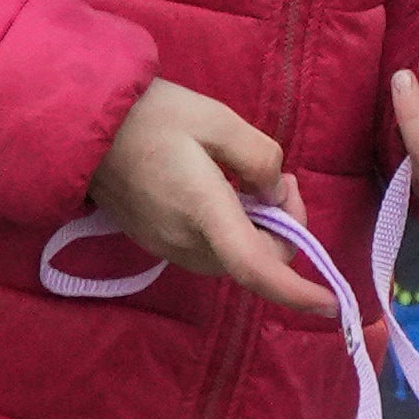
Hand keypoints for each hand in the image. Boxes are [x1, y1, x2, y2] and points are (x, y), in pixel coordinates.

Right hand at [94, 79, 334, 317]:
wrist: (86, 125)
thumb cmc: (154, 115)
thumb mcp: (218, 120)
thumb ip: (260, 158)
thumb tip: (275, 197)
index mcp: (204, 211)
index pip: (256, 267)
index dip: (297, 292)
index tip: (332, 303)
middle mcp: (185, 242)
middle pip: (256, 261)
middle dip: (284, 229)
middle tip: (280, 181)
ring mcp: (167, 247)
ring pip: (235, 258)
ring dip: (259, 231)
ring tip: (250, 181)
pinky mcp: (156, 244)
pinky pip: (211, 251)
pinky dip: (233, 232)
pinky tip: (224, 193)